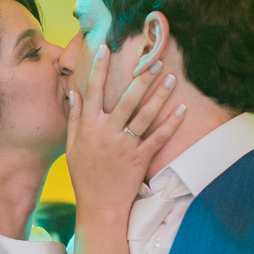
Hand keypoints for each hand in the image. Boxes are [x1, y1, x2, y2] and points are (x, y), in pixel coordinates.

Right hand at [66, 45, 185, 219]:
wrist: (99, 206)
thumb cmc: (84, 176)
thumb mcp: (72, 147)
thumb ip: (75, 119)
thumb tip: (74, 94)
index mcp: (89, 127)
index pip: (93, 91)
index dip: (100, 68)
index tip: (107, 47)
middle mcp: (107, 132)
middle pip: (126, 98)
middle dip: (141, 76)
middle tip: (154, 58)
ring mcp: (125, 145)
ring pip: (145, 115)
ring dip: (159, 95)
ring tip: (171, 77)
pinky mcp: (140, 158)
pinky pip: (158, 138)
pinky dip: (171, 123)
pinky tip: (181, 108)